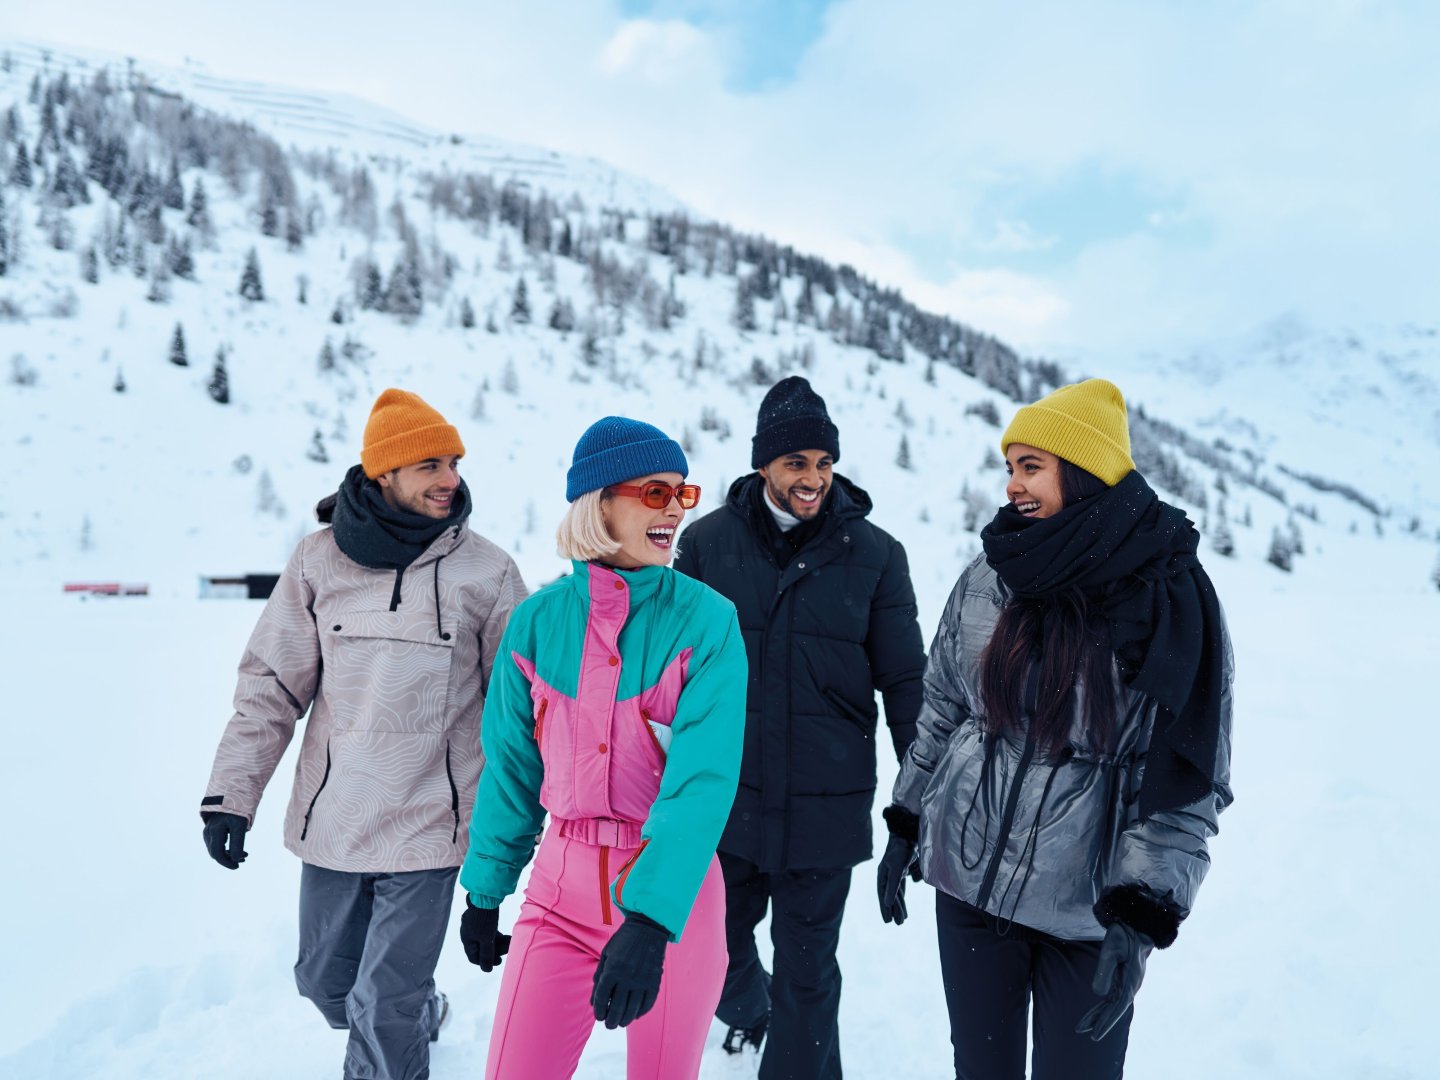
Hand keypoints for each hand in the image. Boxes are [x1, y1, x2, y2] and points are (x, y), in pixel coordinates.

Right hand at [201, 812, 248, 868]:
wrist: (233, 794)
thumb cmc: (238, 811)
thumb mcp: (240, 827)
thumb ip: (238, 844)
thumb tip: (237, 860)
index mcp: (214, 831)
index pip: (217, 854)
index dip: (227, 863)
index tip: (238, 866)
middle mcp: (208, 831)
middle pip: (215, 853)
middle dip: (229, 859)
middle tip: (244, 858)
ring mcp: (208, 830)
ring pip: (215, 849)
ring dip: (227, 854)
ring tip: (243, 854)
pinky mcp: (211, 829)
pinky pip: (215, 843)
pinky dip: (225, 848)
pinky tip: (234, 848)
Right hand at [459, 899, 511, 970]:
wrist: (486, 895)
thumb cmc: (485, 918)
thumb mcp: (486, 939)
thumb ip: (487, 955)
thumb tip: (487, 970)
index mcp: (466, 939)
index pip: (474, 957)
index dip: (486, 962)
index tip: (499, 962)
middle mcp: (469, 933)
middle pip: (482, 948)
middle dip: (496, 950)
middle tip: (509, 949)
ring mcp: (475, 925)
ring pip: (487, 939)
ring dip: (499, 943)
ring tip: (511, 941)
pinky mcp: (483, 918)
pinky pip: (490, 931)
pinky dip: (498, 935)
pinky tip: (508, 936)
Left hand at [591, 912, 667, 1028]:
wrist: (648, 928)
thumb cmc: (623, 941)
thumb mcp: (606, 955)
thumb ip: (599, 977)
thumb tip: (594, 1002)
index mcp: (612, 969)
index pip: (602, 998)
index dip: (598, 1010)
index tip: (598, 1017)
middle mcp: (627, 977)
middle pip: (616, 1008)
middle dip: (611, 1021)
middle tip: (609, 1025)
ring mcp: (642, 981)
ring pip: (632, 1010)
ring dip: (625, 1020)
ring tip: (620, 1023)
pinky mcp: (654, 982)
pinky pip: (647, 1004)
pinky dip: (641, 1012)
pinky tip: (635, 1015)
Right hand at [877, 833, 917, 924]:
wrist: (907, 836)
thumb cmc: (900, 852)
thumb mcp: (897, 869)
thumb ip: (892, 886)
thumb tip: (887, 903)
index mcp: (882, 875)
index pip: (883, 895)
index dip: (885, 908)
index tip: (887, 921)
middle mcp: (886, 876)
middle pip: (889, 896)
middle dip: (893, 910)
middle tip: (897, 924)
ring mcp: (893, 874)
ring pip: (896, 894)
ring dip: (899, 906)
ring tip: (902, 919)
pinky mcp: (901, 872)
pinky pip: (900, 889)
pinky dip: (902, 898)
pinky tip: (903, 906)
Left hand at [1075, 921, 1152, 1040]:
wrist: (1136, 926)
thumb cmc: (1124, 935)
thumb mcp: (1111, 949)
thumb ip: (1104, 971)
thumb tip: (1098, 994)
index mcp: (1130, 981)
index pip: (1118, 1007)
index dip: (1106, 1021)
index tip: (1095, 1034)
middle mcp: (1131, 985)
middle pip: (1114, 1009)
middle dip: (1099, 1022)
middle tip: (1084, 1033)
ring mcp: (1128, 983)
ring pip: (1112, 1004)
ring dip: (1099, 1015)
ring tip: (1083, 1027)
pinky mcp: (1124, 979)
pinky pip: (1112, 996)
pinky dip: (1103, 1005)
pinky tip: (1096, 1013)